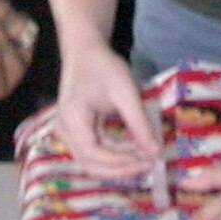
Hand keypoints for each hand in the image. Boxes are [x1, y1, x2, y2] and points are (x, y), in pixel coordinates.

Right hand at [55, 38, 158, 178]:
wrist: (85, 51)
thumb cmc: (104, 66)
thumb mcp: (125, 92)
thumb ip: (139, 123)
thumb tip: (155, 152)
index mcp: (73, 119)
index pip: (93, 154)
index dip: (120, 163)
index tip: (146, 160)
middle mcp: (65, 131)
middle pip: (90, 164)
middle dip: (121, 168)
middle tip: (150, 164)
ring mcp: (67, 133)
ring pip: (91, 162)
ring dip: (118, 165)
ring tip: (144, 159)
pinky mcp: (75, 132)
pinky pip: (93, 152)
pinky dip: (113, 156)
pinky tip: (133, 151)